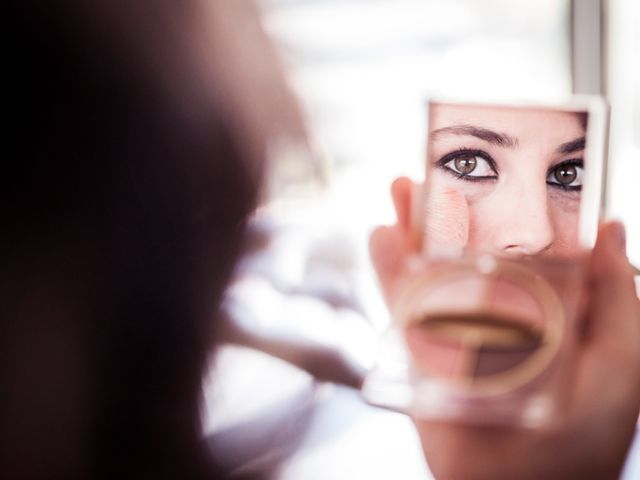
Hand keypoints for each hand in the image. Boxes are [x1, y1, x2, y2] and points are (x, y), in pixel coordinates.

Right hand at [370, 177, 639, 478]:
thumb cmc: (587, 430)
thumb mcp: (622, 356)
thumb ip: (616, 295)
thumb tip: (609, 227)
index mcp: (542, 308)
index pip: (518, 249)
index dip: (502, 211)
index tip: (491, 177)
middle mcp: (495, 312)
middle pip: (464, 251)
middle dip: (447, 212)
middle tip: (433, 174)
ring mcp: (455, 331)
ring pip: (429, 269)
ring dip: (412, 229)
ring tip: (401, 189)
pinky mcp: (423, 354)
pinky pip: (402, 307)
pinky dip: (388, 269)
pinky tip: (381, 236)